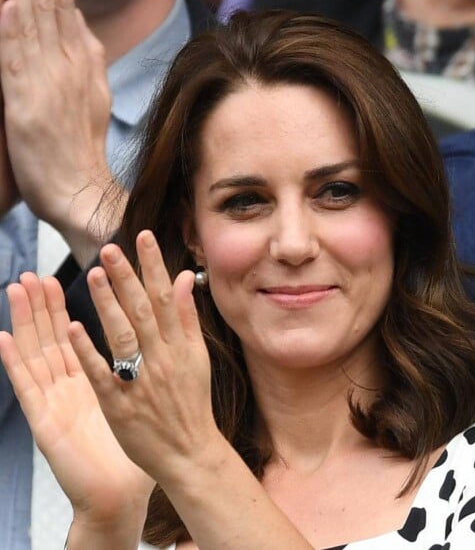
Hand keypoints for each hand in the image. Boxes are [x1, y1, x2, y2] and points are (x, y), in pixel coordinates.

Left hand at [0, 0, 118, 264]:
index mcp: (84, 67)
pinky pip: (14, 59)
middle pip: (49, 7)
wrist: (81, 191)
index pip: (66, 10)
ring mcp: (46, 85)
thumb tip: (78, 23)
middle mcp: (67, 69)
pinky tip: (8, 3)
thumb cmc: (82, 151)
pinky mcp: (24, 105)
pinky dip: (11, 30)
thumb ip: (88, 60)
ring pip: (31, 24)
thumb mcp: (96, 99)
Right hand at [0, 273, 153, 525]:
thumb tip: (172, 323)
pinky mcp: (45, 422)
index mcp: (94, 377)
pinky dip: (16, 363)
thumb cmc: (138, 442)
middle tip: (36, 272)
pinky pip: (29, 389)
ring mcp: (56, 401)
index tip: (75, 270)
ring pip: (38, 352)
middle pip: (54, 336)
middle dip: (46, 304)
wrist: (122, 490)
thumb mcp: (146, 393)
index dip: (77, 303)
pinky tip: (5, 339)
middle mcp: (71, 384)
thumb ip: (156, 356)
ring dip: (26, 320)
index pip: (82, 331)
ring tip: (17, 289)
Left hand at [67, 230, 219, 484]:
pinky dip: (88, 351)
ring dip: (108, 304)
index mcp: (180, 346)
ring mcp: (140, 381)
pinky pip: (103, 374)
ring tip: (94, 274)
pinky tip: (73, 327)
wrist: (189, 451)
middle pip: (143, 311)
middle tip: (110, 247)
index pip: (166, 298)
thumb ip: (188, 317)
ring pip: (123, 336)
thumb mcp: (198, 357)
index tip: (143, 238)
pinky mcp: (120, 404)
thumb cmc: (193, 403)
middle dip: (127, 277)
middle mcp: (162, 358)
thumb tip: (184, 279)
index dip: (154, 267)